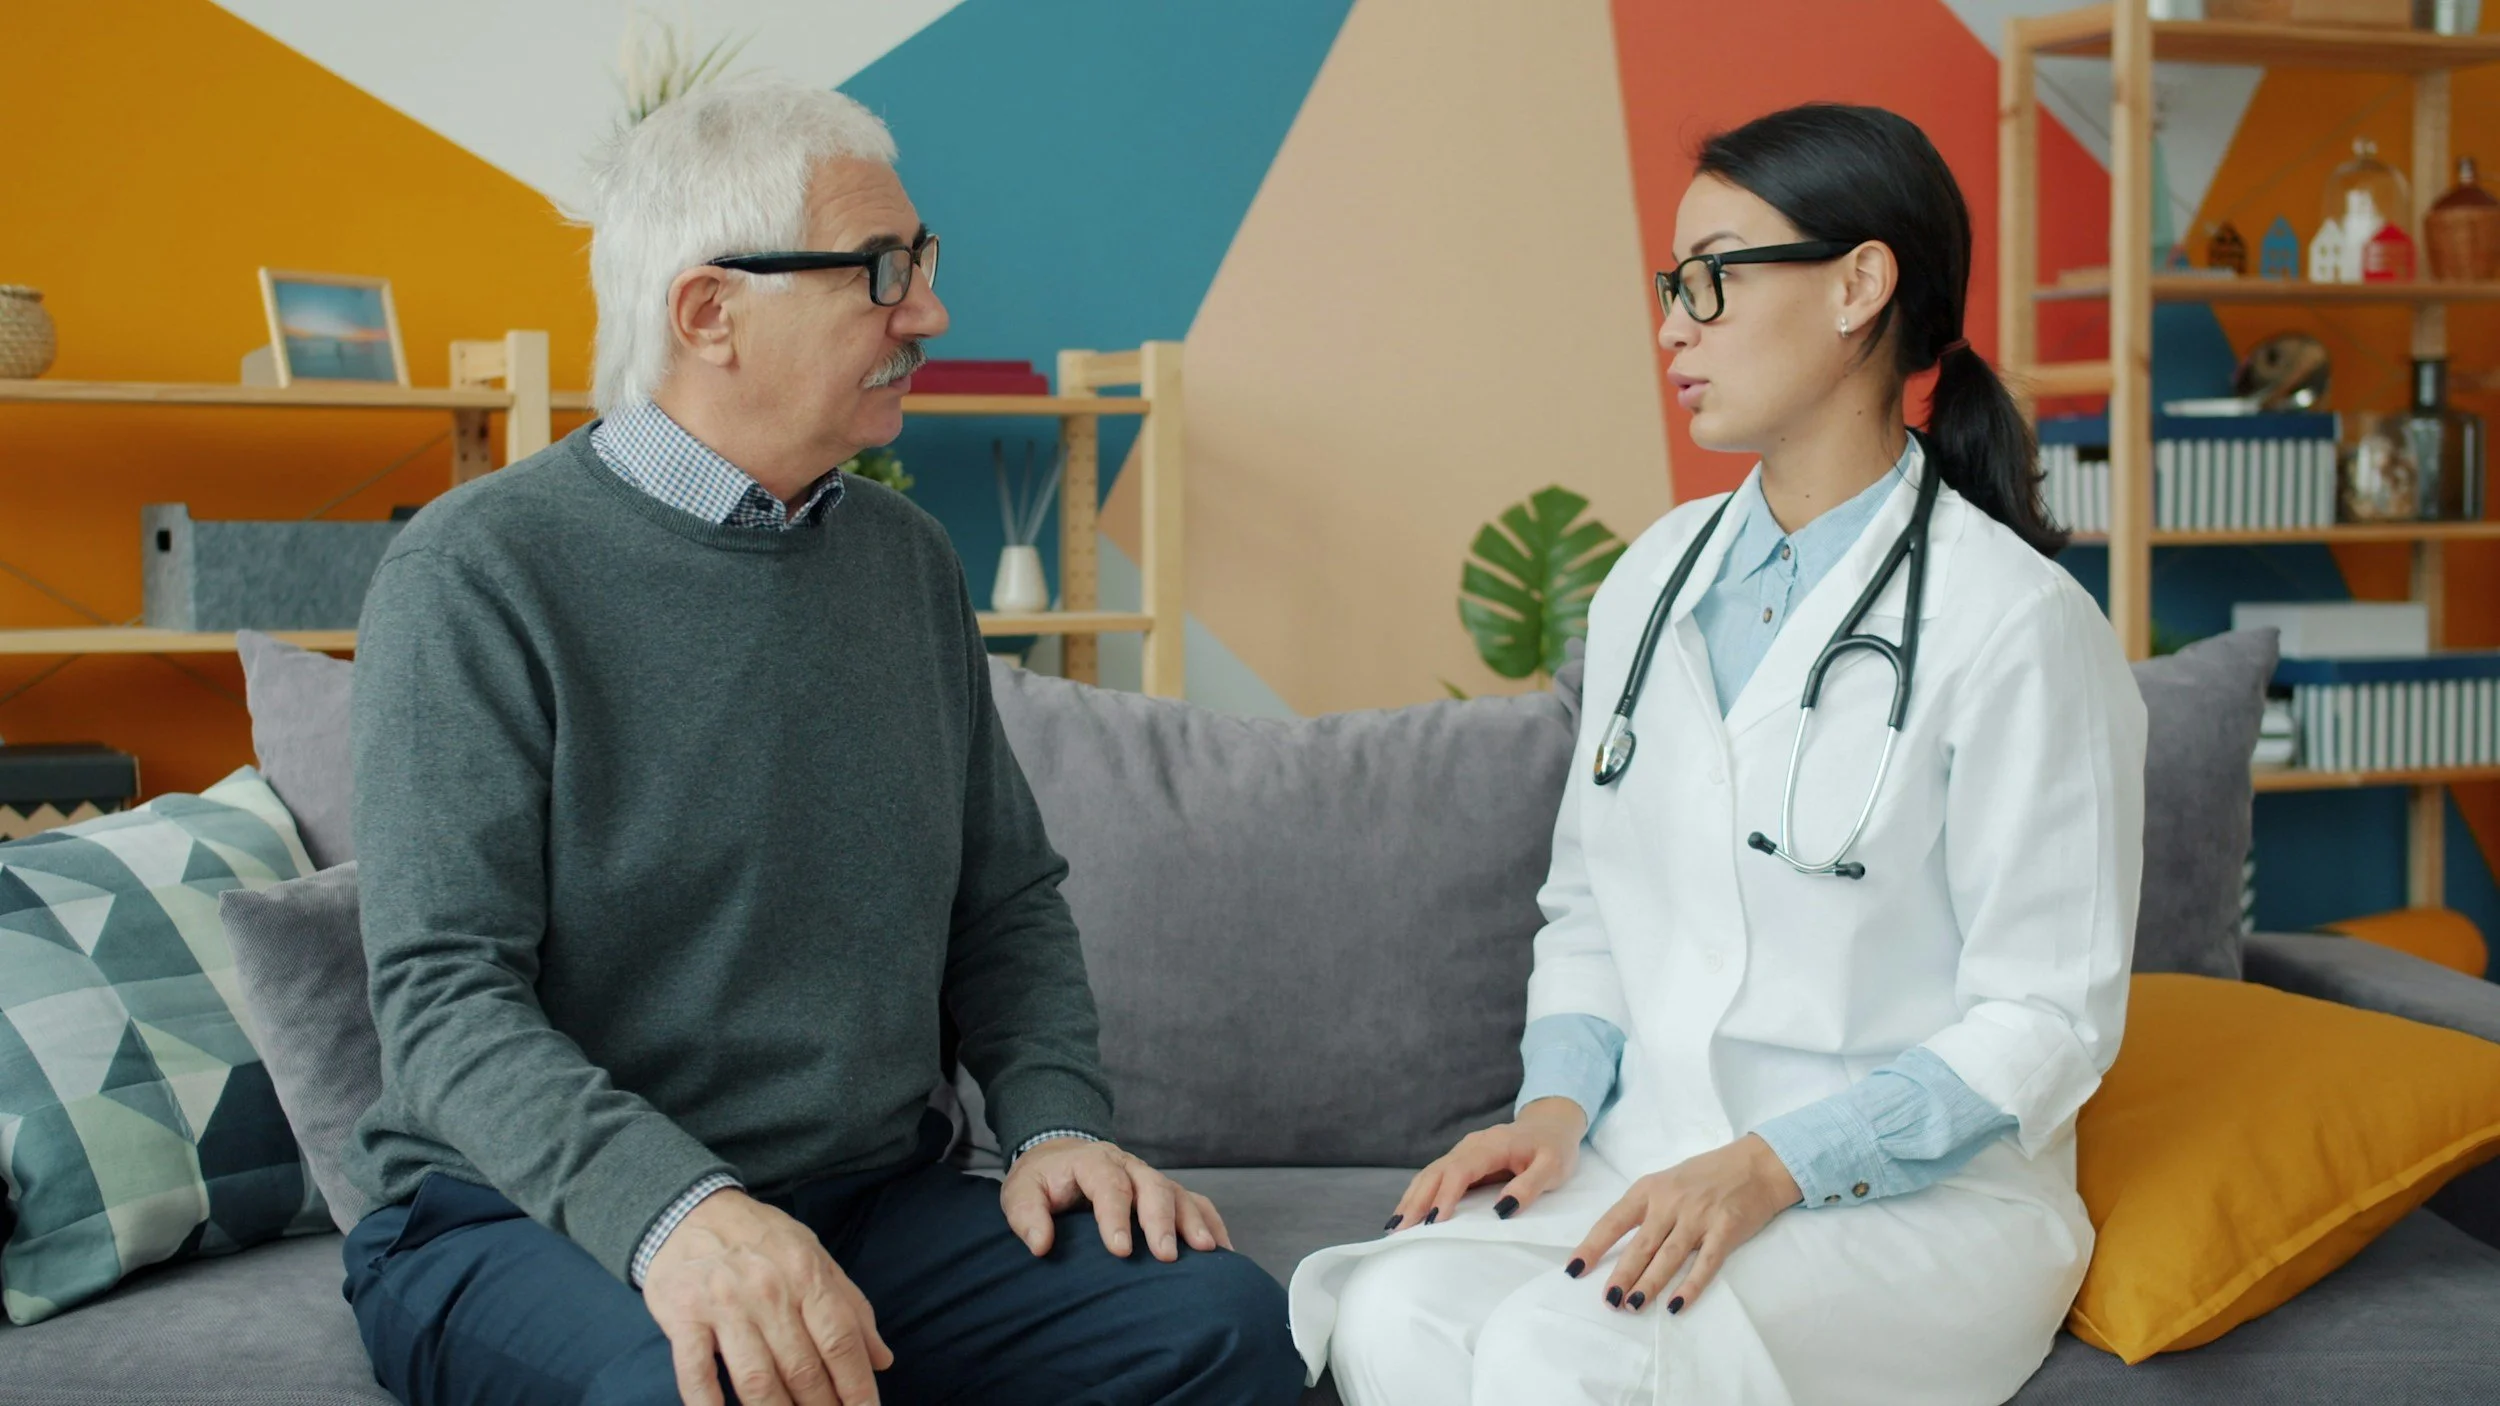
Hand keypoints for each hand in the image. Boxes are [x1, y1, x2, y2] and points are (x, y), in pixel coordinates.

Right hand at [642, 1187, 894, 1405]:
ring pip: (757, 1380)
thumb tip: (882, 1359)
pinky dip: (709, 1405)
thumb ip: (851, 1308)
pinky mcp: (684, 1318)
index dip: (858, 1388)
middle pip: (803, 1369)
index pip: (841, 1343)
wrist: (690, 1210)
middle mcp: (769, 1292)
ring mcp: (724, 1306)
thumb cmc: (760, 1240)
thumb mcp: (815, 1257)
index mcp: (807, 1275)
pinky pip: (697, 1373)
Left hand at [1000, 1138, 1232, 1261]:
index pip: (1108, 1185)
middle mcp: (1127, 1166)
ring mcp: (1150, 1178)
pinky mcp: (1164, 1192)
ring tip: (1206, 1251)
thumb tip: (1041, 1245)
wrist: (1060, 1158)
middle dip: (1161, 1221)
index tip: (1119, 1250)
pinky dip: (1212, 1224)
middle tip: (1165, 1255)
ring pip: (1178, 1193)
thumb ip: (1027, 1216)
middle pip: (1152, 1186)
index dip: (1115, 1217)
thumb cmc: (1043, 1182)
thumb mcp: (1021, 1192)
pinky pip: (1196, 1202)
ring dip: (1193, 1222)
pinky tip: (1222, 1252)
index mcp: (1092, 1162)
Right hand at [1387, 1096, 1586, 1231]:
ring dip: (1412, 1199)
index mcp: (1492, 1145)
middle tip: (1400, 1230)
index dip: (1445, 1195)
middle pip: (1436, 1172)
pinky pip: (1436, 1177)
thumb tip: (1502, 1210)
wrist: (1551, 1125)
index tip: (1434, 1222)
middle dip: (1416, 1201)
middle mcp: (1471, 1146)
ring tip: (1395, 1226)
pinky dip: (1419, 1195)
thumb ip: (1530, 1186)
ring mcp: (1464, 1152)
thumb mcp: (1554, 1167)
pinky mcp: (1462, 1161)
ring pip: (1430, 1174)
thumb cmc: (1554, 1148)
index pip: (1461, 1170)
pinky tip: (1409, 1212)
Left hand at [1567, 1133, 1800, 1313]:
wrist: (1756, 1164)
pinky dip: (1689, 1286)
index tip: (1574, 1269)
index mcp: (1649, 1189)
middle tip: (1608, 1301)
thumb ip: (1645, 1208)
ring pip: (1667, 1257)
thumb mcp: (1667, 1181)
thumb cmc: (1706, 1175)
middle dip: (1621, 1275)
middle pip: (1640, 1245)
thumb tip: (1616, 1243)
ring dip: (1649, 1284)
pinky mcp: (1725, 1230)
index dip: (1592, 1246)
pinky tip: (1675, 1305)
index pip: (1613, 1221)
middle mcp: (1670, 1202)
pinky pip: (1705, 1263)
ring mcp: (1698, 1217)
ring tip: (1632, 1306)